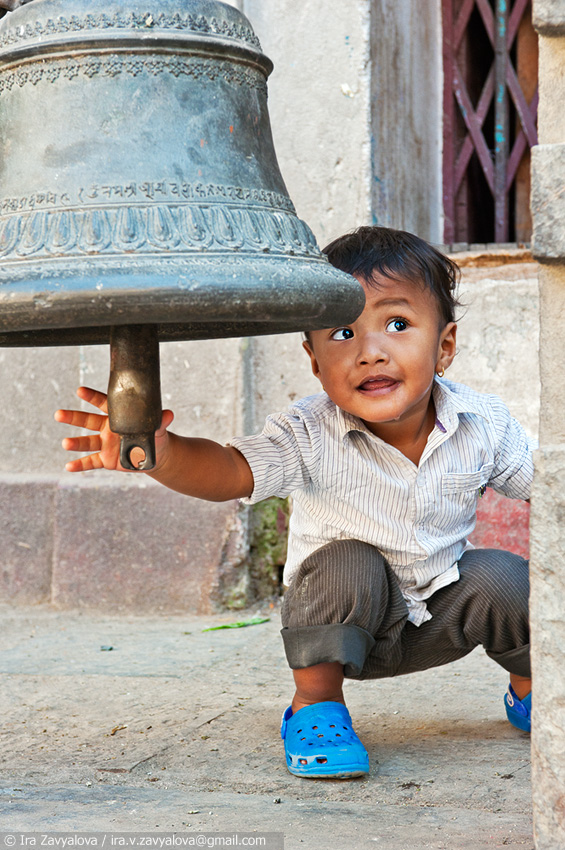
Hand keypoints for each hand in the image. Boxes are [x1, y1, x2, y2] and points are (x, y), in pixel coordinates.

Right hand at [54, 386, 173, 472]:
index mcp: (118, 416)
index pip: (103, 404)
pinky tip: (68, 466)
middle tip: (59, 414)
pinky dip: (80, 465)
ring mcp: (104, 444)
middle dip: (73, 417)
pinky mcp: (105, 459)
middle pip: (87, 421)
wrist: (156, 455)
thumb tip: (168, 414)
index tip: (80, 390)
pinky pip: (90, 462)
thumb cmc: (156, 435)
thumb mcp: (159, 427)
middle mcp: (107, 428)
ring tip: (65, 443)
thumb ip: (160, 420)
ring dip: (75, 443)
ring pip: (86, 442)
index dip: (91, 397)